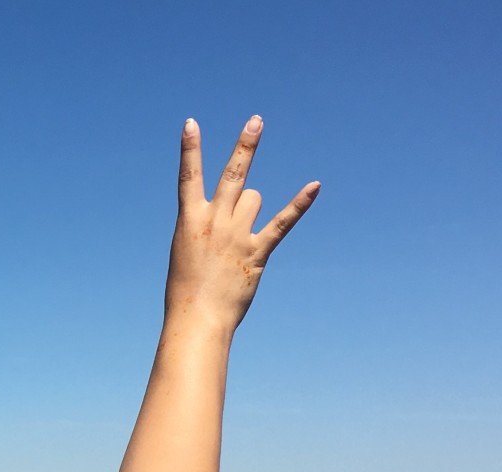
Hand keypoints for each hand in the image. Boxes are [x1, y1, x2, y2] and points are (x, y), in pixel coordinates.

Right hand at [165, 116, 317, 330]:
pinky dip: (299, 204)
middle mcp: (214, 221)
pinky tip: (315, 186)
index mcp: (189, 221)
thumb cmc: (187, 290)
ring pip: (254, 198)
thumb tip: (240, 204)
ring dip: (251, 206)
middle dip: (245, 146)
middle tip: (256, 121)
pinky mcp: (257, 251)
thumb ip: (208, 226)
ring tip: (237, 233)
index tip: (191, 123)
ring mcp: (236, 235)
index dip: (189, 149)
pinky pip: (282, 222)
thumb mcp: (186, 251)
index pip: (188, 176)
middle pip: (233, 174)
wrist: (197, 319)